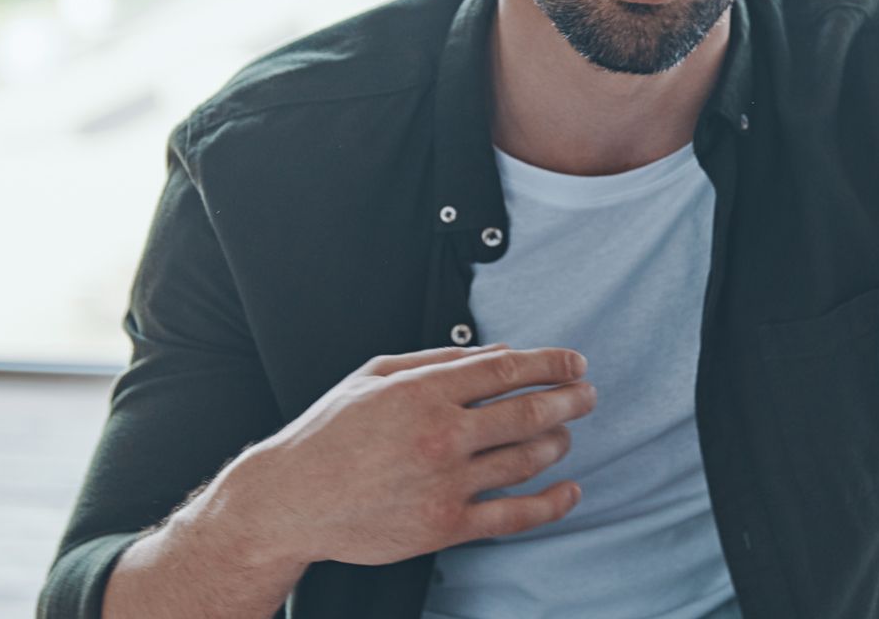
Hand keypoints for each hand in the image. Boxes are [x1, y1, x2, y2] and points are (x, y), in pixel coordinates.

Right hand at [232, 344, 596, 567]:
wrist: (291, 500)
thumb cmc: (330, 433)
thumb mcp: (376, 376)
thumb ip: (440, 361)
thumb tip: (500, 353)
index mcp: (424, 392)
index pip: (507, 370)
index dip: (550, 364)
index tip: (575, 364)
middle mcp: (440, 435)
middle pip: (528, 413)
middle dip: (569, 400)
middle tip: (587, 394)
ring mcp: (445, 483)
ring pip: (525, 460)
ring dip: (558, 443)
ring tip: (566, 434)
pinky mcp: (444, 525)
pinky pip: (513, 515)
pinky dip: (550, 504)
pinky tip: (569, 492)